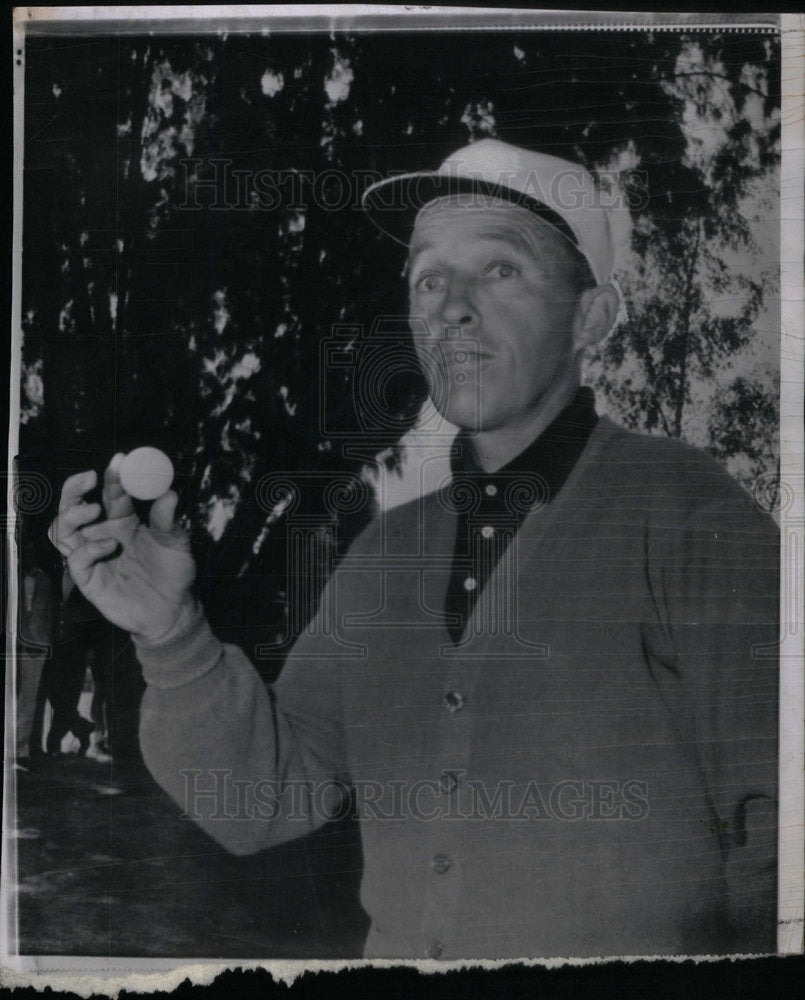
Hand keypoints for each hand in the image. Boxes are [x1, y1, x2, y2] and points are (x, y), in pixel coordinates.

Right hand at [48, 456, 196, 642]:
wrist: (172, 610)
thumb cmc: (174, 573)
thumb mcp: (176, 543)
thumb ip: (168, 520)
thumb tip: (169, 493)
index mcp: (123, 520)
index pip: (110, 493)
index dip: (112, 476)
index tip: (120, 461)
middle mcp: (102, 534)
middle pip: (73, 505)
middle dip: (74, 488)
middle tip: (89, 478)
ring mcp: (92, 556)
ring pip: (62, 529)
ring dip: (73, 514)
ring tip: (95, 509)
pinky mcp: (89, 579)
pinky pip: (76, 559)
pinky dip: (89, 548)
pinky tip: (110, 546)